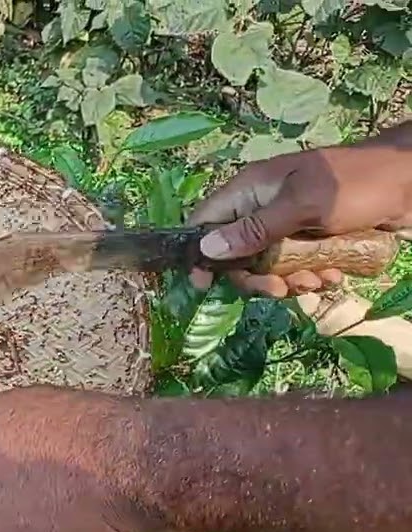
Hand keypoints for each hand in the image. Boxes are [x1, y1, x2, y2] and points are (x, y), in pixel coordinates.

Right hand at [188, 140, 411, 297]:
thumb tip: (207, 249)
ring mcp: (288, 225)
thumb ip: (256, 228)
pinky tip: (333, 276)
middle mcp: (264, 208)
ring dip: (289, 281)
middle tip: (280, 289)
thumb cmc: (356, 184)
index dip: (200, 253)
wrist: (411, 181)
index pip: (205, 221)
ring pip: (268, 266)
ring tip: (318, 280)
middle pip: (236, 253)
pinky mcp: (312, 239)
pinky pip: (297, 267)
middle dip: (256, 277)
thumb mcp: (304, 204)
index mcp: (252, 189)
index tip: (205, 284)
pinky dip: (312, 277)